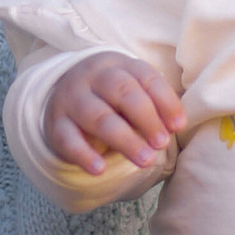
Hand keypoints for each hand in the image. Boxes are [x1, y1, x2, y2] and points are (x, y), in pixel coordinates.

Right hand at [40, 49, 185, 178]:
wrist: (63, 96)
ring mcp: (71, 99)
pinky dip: (84, 155)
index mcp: (117, 64)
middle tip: (162, 143)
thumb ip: (153, 104)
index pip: (145, 77)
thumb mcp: (131, 90)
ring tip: (146, 160)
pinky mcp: (56, 124)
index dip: (164, 101)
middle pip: (122, 91)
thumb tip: (175, 125)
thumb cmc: (110, 97)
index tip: (178, 126)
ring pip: (98, 117)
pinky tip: (99, 169)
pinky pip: (68, 139)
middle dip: (146, 118)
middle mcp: (92, 77)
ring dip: (125, 140)